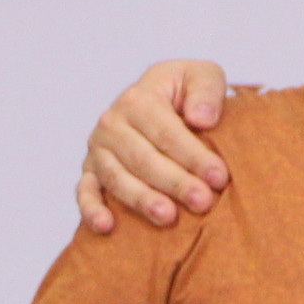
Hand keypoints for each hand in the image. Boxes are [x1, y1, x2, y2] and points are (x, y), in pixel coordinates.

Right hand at [77, 59, 231, 231]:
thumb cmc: (187, 93)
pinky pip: (85, 192)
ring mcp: (98, 149)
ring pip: (117, 178)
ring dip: (142, 199)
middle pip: (143, 159)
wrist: (163, 101)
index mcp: (138, 98)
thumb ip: (206, 90)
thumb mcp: (203, 76)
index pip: (166, 132)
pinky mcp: (90, 171)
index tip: (218, 177)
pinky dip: (92, 210)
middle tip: (202, 202)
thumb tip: (201, 118)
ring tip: (168, 217)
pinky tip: (107, 227)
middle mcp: (112, 123)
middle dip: (175, 182)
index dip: (193, 155)